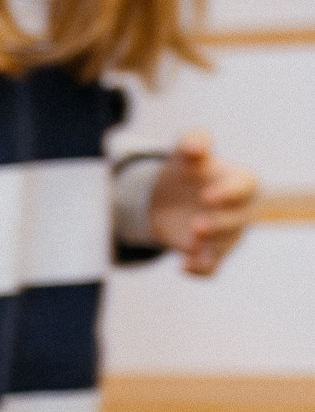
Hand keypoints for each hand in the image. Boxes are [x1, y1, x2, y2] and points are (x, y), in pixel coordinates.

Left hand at [149, 133, 258, 276]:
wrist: (168, 198)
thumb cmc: (186, 171)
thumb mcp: (184, 154)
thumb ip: (192, 142)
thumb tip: (196, 146)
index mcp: (238, 182)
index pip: (244, 187)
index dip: (228, 192)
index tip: (206, 196)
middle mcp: (240, 210)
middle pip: (239, 220)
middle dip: (220, 224)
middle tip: (197, 225)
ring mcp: (227, 234)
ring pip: (225, 245)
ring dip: (209, 248)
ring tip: (190, 245)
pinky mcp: (210, 253)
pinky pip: (211, 267)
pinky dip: (199, 269)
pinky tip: (182, 266)